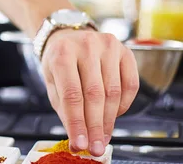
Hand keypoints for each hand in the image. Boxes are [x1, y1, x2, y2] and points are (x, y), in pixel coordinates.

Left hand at [41, 29, 139, 156]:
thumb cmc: (59, 60)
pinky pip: (131, 84)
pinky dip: (123, 105)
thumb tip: (78, 138)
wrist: (68, 34)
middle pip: (94, 95)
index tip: (80, 144)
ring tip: (103, 136)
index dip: (77, 123)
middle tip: (95, 147)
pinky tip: (114, 114)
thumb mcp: (51, 81)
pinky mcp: (125, 50)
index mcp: (62, 53)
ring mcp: (108, 46)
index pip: (72, 95)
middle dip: (95, 126)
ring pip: (113, 92)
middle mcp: (86, 46)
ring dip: (109, 120)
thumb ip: (63, 108)